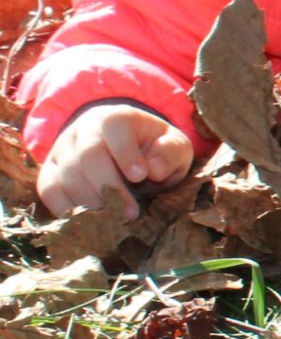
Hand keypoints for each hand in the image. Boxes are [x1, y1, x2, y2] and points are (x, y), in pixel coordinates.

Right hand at [38, 101, 193, 218]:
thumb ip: (169, 153)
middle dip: (109, 186)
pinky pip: (49, 192)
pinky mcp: (48, 173)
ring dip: (91, 202)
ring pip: (66, 176)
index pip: (114, 125)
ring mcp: (61, 150)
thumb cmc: (154, 150)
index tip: (140, 177)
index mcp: (116, 116)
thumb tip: (154, 170)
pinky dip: (67, 209)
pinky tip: (89, 222)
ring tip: (114, 219)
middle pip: (87, 155)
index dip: (125, 152)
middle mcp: (83, 129)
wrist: (129, 153)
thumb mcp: (173, 146)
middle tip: (130, 212)